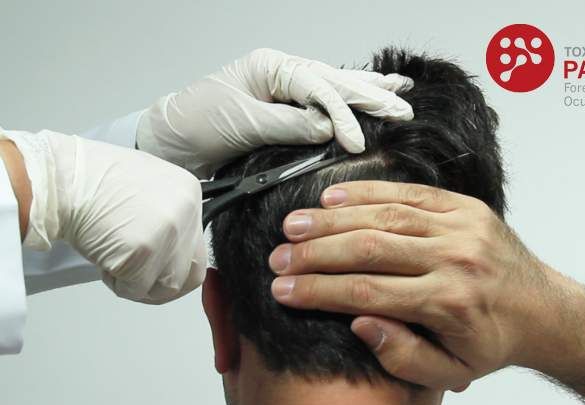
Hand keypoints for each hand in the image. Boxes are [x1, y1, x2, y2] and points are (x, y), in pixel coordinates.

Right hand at [2, 129, 205, 303]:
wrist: (62, 180)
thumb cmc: (94, 183)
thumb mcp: (149, 186)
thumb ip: (170, 214)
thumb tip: (176, 248)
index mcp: (190, 194)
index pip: (199, 249)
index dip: (174, 264)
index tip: (155, 266)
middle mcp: (186, 212)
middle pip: (191, 273)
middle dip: (164, 284)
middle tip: (140, 280)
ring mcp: (167, 232)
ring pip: (169, 286)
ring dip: (143, 287)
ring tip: (119, 268)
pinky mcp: (143, 251)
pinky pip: (138, 288)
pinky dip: (120, 285)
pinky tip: (105, 265)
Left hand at [136, 48, 413, 178]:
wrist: (168, 143)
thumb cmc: (194, 125)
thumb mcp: (241, 124)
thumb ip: (287, 124)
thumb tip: (327, 129)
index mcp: (270, 67)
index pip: (317, 88)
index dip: (341, 114)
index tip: (357, 140)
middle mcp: (280, 74)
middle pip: (333, 81)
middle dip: (369, 95)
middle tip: (402, 107)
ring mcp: (282, 90)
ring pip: (333, 87)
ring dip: (367, 91)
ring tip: (399, 89)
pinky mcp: (282, 110)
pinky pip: (321, 104)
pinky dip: (346, 103)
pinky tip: (366, 94)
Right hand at [267, 181, 561, 390]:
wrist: (542, 309)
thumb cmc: (492, 341)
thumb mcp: (451, 371)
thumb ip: (403, 356)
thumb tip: (359, 322)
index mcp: (449, 304)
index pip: (368, 292)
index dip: (319, 290)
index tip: (283, 289)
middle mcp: (454, 259)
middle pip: (369, 249)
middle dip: (316, 253)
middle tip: (277, 256)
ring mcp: (460, 226)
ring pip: (384, 216)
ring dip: (332, 220)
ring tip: (293, 226)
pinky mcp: (463, 205)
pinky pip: (408, 192)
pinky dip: (367, 193)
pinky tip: (332, 198)